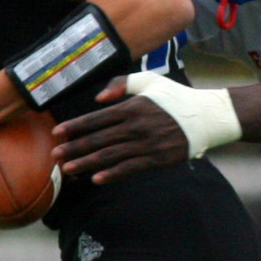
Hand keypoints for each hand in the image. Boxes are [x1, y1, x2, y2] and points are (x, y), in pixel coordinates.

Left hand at [54, 76, 201, 183]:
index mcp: (131, 106)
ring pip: (110, 156)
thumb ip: (121, 84)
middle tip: (55, 155)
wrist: (206, 117)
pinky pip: (130, 168)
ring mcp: (146, 144)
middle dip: (74, 148)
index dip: (75, 127)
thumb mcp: (149, 81)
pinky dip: (112, 174)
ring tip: (68, 170)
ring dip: (87, 163)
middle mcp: (136, 126)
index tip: (57, 134)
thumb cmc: (174, 97)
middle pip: (98, 139)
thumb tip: (98, 99)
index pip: (96, 118)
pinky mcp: (157, 159)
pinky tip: (96, 179)